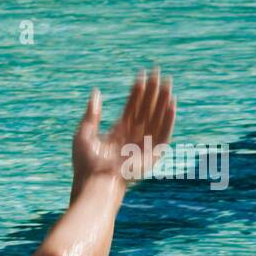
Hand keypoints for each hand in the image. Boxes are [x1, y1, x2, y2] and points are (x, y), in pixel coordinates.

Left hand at [72, 67, 175, 192]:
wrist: (94, 182)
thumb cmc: (86, 163)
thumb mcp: (84, 134)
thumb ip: (92, 114)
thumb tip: (96, 92)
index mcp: (118, 132)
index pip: (132, 107)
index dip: (137, 91)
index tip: (142, 74)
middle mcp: (133, 136)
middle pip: (146, 109)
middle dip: (152, 91)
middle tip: (158, 72)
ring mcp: (143, 144)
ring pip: (156, 117)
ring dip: (162, 100)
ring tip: (167, 83)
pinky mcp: (152, 154)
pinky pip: (163, 133)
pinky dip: (168, 120)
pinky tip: (171, 104)